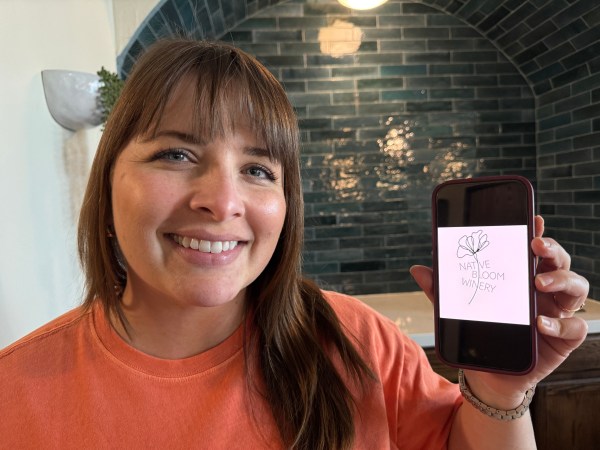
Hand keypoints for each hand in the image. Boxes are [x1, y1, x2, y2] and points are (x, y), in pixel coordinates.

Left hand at [410, 215, 588, 408]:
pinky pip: (575, 328)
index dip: (538, 233)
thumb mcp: (457, 311)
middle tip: (535, 245)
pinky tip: (539, 323)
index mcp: (520, 278)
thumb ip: (441, 291)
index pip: (534, 251)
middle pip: (560, 261)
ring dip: (562, 279)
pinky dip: (560, 324)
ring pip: (577, 287)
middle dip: (552, 249)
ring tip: (538, 283)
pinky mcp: (563, 339)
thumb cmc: (478, 335)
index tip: (534, 220)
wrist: (487, 376)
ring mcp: (557, 313)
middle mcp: (543, 291)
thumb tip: (417, 270)